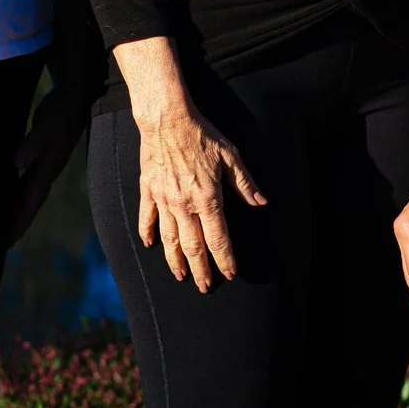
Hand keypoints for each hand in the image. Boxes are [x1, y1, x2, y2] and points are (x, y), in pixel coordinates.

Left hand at [9, 94, 89, 243]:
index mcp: (49, 169)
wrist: (76, 95)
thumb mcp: (48, 125)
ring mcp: (44, 164)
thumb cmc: (62, 110)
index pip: (31, 202)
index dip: (19, 222)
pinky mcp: (39, 155)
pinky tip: (4, 194)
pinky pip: (25, 179)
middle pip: (29, 204)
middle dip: (16, 223)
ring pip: (26, 193)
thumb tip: (17, 164)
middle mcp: (47, 171)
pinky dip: (14, 191)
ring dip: (14, 209)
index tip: (6, 241)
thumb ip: (33, 144)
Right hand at [133, 102, 264, 290]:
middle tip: (204, 287)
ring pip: (169, 239)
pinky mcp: (148, 191)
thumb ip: (245, 183)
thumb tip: (261, 202)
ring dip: (175, 260)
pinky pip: (146, 219)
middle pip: (193, 246)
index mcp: (207, 198)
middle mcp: (184, 205)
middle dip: (200, 269)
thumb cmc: (203, 136)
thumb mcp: (231, 157)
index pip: (218, 238)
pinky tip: (150, 245)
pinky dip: (148, 234)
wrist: (168, 120)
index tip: (229, 273)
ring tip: (180, 276)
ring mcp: (164, 200)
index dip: (225, 258)